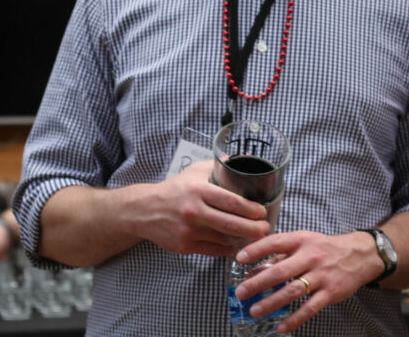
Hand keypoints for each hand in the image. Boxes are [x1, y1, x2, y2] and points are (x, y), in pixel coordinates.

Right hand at [136, 160, 270, 257]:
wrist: (144, 211)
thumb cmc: (174, 190)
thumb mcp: (195, 172)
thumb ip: (218, 166)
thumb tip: (244, 159)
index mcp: (198, 191)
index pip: (230, 201)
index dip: (250, 209)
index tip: (262, 211)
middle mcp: (193, 212)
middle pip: (230, 224)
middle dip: (252, 228)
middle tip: (265, 228)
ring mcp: (188, 231)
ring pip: (222, 239)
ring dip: (241, 239)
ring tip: (255, 235)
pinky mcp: (184, 246)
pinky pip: (212, 249)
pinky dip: (226, 248)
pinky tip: (235, 244)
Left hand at [232, 230, 382, 332]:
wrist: (360, 256)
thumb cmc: (325, 249)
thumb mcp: (304, 244)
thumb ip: (280, 256)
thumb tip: (253, 270)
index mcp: (302, 241)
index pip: (275, 242)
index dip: (257, 250)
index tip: (239, 259)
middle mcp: (311, 256)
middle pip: (282, 271)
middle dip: (259, 283)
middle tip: (241, 293)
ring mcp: (321, 275)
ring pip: (293, 291)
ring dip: (272, 302)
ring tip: (255, 311)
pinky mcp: (330, 292)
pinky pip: (310, 308)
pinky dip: (295, 319)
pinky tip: (281, 327)